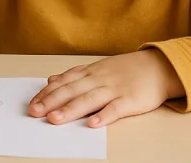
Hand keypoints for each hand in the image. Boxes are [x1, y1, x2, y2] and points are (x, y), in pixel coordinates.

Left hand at [28, 50, 183, 127]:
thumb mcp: (97, 68)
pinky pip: (116, 109)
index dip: (47, 93)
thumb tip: (51, 80)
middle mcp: (99, 79)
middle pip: (72, 90)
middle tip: (35, 112)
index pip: (64, 82)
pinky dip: (104, 116)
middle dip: (52, 101)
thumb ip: (75, 75)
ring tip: (55, 118)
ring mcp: (115, 89)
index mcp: (90, 72)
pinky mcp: (130, 100)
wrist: (158, 67)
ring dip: (71, 109)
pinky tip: (92, 123)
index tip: (32, 103)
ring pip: (89, 99)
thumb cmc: (126, 70)